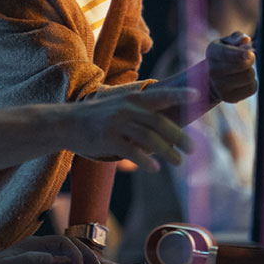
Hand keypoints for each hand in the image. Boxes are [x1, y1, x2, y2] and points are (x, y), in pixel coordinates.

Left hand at [6, 234, 101, 263]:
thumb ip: (35, 260)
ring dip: (83, 258)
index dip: (75, 253)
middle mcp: (40, 247)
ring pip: (68, 252)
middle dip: (86, 253)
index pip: (63, 242)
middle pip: (70, 244)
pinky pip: (62, 262)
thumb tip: (59, 260)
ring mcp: (40, 255)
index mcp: (35, 244)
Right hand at [72, 85, 195, 171]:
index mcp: (134, 99)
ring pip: (149, 137)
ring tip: (178, 162)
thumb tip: (169, 130)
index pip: (162, 95)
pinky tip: (155, 169)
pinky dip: (145, 161)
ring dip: (167, 151)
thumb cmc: (99, 118)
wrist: (66, 123)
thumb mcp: (121, 107)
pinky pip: (131, 151)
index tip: (198, 95)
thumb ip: (142, 114)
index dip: (180, 94)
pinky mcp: (107, 138)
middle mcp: (127, 108)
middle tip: (192, 149)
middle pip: (160, 122)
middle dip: (179, 137)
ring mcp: (117, 122)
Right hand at [207, 32, 256, 103]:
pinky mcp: (230, 98)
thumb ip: (236, 38)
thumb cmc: (224, 55)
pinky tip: (243, 80)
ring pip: (248, 77)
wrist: (212, 79)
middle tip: (248, 57)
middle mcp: (212, 71)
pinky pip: (252, 88)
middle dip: (249, 60)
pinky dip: (252, 83)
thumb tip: (246, 39)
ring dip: (250, 71)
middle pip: (242, 66)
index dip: (239, 54)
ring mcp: (220, 87)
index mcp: (212, 53)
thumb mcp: (227, 43)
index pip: (225, 54)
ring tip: (243, 70)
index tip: (250, 53)